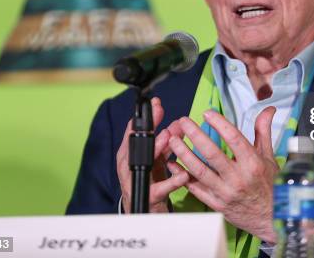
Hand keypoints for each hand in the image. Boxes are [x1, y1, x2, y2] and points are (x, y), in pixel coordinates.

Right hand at [116, 97, 188, 212]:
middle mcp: (130, 166)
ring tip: (169, 138)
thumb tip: (179, 123)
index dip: (145, 117)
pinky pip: (160, 189)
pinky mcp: (149, 196)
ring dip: (157, 149)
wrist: (145, 208)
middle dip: (148, 128)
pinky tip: (183, 175)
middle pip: (137, 144)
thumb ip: (167, 141)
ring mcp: (137, 181)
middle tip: (159, 114)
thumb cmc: (150, 179)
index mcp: (131, 154)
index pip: (135, 132)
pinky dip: (172, 182)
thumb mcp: (158, 157)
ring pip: (144, 163)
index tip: (155, 104)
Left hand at [168, 107, 278, 242]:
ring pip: (199, 171)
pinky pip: (194, 188)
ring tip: (173, 139)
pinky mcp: (216, 203)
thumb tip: (268, 109)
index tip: (207, 113)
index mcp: (252, 163)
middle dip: (195, 135)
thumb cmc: (269, 185)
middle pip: (212, 153)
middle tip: (183, 122)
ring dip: (183, 153)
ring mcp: (225, 192)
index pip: (234, 139)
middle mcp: (238, 178)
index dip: (219, 124)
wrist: (270, 217)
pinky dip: (181, 175)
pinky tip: (172, 164)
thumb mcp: (269, 157)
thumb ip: (263, 131)